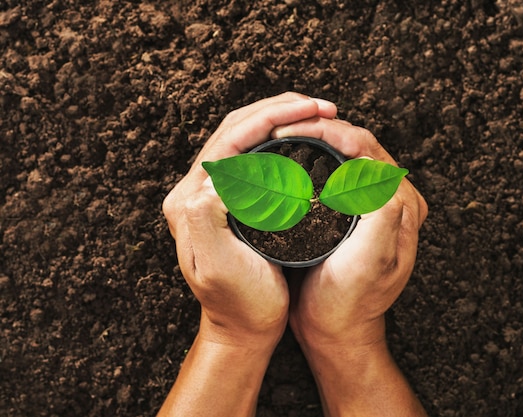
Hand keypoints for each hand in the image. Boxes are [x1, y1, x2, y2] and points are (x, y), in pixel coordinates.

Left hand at [158, 92, 337, 416]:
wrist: (242, 330)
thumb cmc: (239, 304)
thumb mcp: (219, 268)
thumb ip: (205, 218)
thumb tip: (215, 174)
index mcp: (191, 200)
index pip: (229, 138)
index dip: (271, 117)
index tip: (311, 110)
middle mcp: (196, 191)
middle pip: (236, 128)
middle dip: (278, 108)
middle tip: (320, 104)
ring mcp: (213, 193)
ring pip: (245, 137)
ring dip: (280, 118)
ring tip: (316, 113)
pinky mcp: (230, 201)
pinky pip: (253, 155)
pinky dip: (279, 137)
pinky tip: (303, 137)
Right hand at [273, 118, 428, 416]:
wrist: (336, 329)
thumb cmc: (349, 302)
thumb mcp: (368, 264)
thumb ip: (380, 217)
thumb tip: (374, 172)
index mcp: (401, 205)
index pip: (368, 151)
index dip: (331, 132)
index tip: (292, 128)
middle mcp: (394, 200)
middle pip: (360, 146)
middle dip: (322, 127)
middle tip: (283, 124)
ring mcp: (375, 205)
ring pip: (348, 155)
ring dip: (318, 138)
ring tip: (284, 132)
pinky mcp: (356, 212)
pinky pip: (338, 170)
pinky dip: (316, 156)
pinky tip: (293, 155)